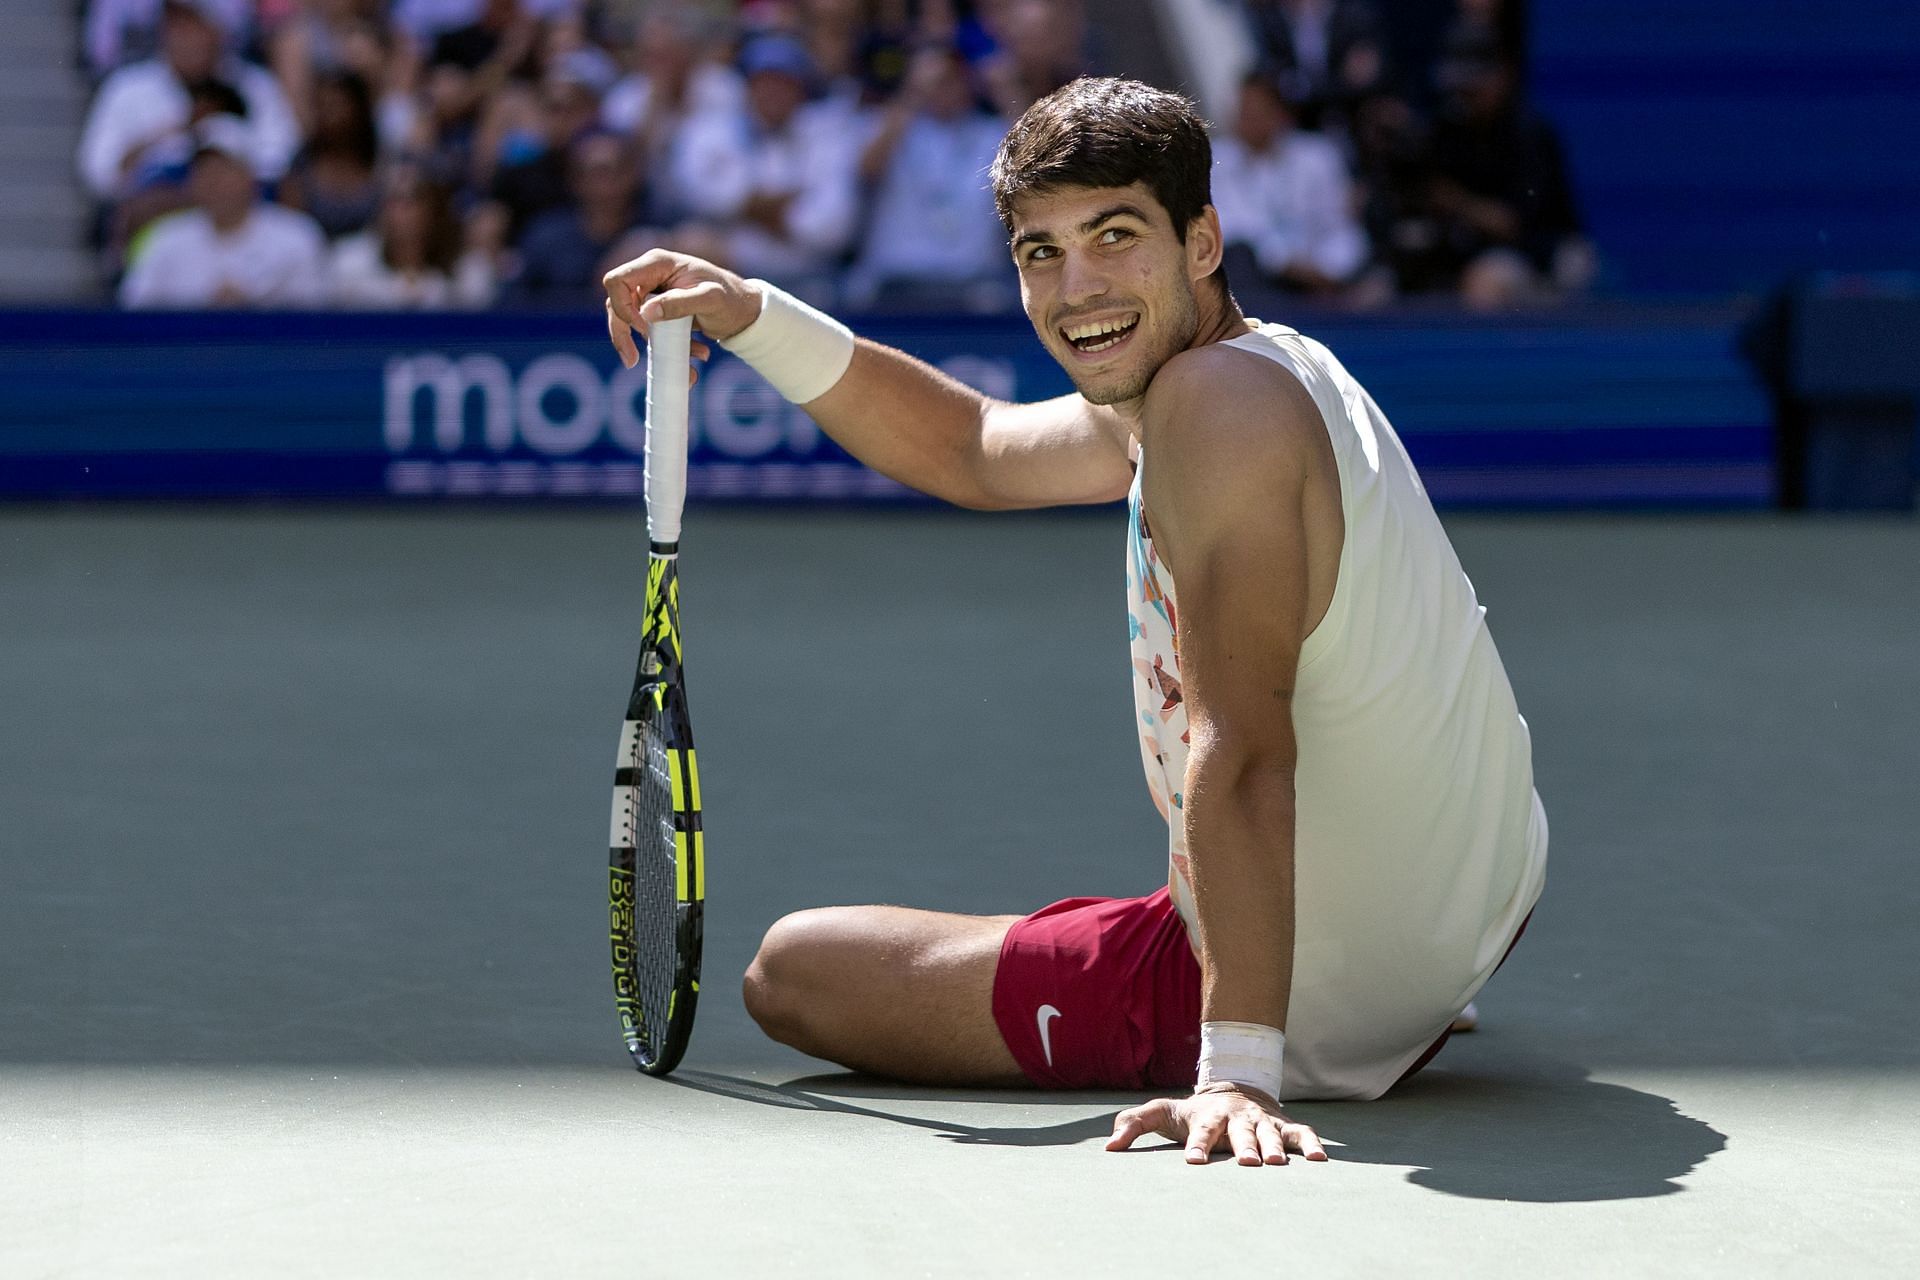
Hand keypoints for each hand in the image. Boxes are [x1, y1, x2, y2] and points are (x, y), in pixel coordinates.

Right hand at [602, 248, 759, 369]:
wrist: (745, 311)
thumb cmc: (731, 299)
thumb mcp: (710, 300)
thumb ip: (680, 303)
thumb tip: (646, 312)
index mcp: (658, 263)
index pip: (618, 280)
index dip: (623, 306)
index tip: (644, 327)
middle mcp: (650, 275)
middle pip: (616, 303)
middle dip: (623, 333)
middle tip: (632, 361)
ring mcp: (653, 293)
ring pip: (630, 321)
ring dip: (650, 345)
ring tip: (687, 360)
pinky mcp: (659, 311)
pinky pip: (648, 331)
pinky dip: (665, 348)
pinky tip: (695, 356)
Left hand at [1106, 1083, 1327, 1165]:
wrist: (1232, 1088)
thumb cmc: (1193, 1111)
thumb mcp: (1162, 1112)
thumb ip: (1134, 1124)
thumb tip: (1108, 1148)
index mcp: (1207, 1117)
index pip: (1200, 1131)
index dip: (1197, 1145)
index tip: (1193, 1161)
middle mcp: (1236, 1119)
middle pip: (1240, 1134)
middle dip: (1243, 1147)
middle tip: (1247, 1163)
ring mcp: (1261, 1122)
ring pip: (1270, 1135)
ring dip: (1275, 1148)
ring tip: (1279, 1165)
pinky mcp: (1283, 1126)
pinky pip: (1301, 1133)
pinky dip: (1311, 1144)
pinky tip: (1320, 1161)